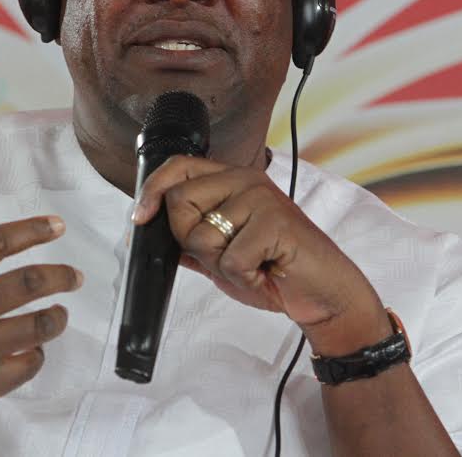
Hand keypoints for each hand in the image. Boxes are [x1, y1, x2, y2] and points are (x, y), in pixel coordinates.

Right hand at [0, 175, 82, 441]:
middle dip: (61, 275)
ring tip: (58, 311)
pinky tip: (32, 347)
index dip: (31, 230)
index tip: (57, 226)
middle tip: (74, 276)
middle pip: (28, 282)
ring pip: (37, 325)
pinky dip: (37, 353)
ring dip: (56, 316)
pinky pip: (27, 364)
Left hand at [132, 156, 390, 352]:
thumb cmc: (274, 271)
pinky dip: (244, 277)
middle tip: (226, 256)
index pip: (178, 166)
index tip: (140, 218)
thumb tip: (148, 229)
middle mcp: (246, 180)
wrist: (322, 295)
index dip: (152, 190)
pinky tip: (265, 271)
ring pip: (202, 235)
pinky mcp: (276, 221)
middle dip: (192, 242)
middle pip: (180, 202)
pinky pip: (231, 258)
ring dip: (221, 265)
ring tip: (252, 264)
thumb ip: (191, 239)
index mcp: (232, 180)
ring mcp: (262, 197)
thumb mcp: (221, 255)